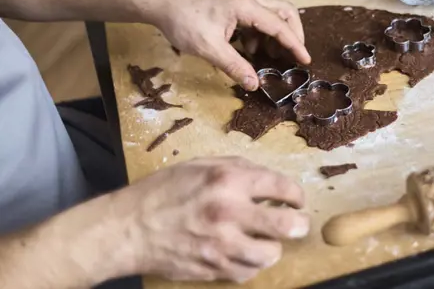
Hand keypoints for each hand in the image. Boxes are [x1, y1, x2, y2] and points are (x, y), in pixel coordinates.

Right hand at [111, 157, 309, 282]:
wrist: (129, 228)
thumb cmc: (164, 191)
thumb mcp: (200, 165)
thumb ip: (238, 168)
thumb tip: (268, 179)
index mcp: (228, 180)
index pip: (281, 186)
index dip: (296, 194)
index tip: (297, 199)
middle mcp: (229, 212)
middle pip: (287, 225)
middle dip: (299, 224)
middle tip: (298, 224)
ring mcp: (222, 245)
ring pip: (271, 254)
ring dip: (273, 247)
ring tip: (266, 240)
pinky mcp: (213, 268)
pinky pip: (247, 272)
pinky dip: (251, 264)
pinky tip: (244, 253)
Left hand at [152, 0, 310, 90]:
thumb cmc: (183, 20)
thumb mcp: (209, 48)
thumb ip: (234, 66)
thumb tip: (254, 84)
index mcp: (246, 6)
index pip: (280, 26)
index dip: (295, 45)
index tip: (306, 61)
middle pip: (284, 11)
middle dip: (293, 34)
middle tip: (294, 55)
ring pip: (272, 12)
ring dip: (275, 34)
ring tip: (269, 57)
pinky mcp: (233, 2)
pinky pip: (257, 15)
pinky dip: (261, 32)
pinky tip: (248, 49)